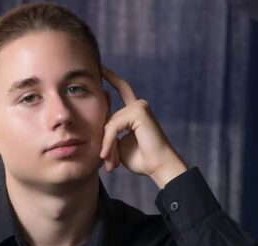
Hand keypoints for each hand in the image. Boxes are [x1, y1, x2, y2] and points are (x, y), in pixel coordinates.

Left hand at [100, 66, 187, 187]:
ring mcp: (140, 106)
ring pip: (109, 124)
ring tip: (110, 163)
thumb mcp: (119, 145)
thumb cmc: (141, 160)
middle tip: (108, 163)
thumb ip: (109, 133)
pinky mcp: (139, 111)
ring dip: (107, 145)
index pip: (121, 89)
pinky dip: (108, 141)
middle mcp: (138, 106)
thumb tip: (99, 126)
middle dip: (105, 142)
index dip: (111, 77)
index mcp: (135, 112)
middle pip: (108, 118)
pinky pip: (113, 125)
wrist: (158, 167)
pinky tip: (108, 154)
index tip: (100, 67)